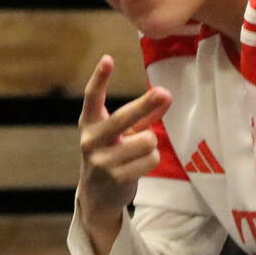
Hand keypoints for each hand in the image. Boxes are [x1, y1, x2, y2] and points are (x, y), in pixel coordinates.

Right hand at [77, 55, 171, 254]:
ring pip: (146, 141)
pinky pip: (149, 160)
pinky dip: (152, 160)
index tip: (108, 59)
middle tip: (164, 92)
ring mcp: (101, 161)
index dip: (99, 78)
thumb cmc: (112, 153)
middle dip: (145, 104)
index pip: (92, 97)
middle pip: (123, 118)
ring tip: (140, 151)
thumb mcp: (123, 132)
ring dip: (151, 144)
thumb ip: (144, 113)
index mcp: (89, 123)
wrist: (96, 195)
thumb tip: (166, 94)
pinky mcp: (115, 178)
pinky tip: (139, 165)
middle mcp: (90, 140)